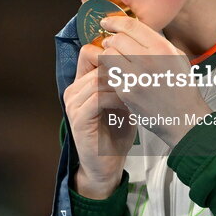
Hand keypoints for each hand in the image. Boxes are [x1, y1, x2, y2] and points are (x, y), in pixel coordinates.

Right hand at [62, 42, 136, 198]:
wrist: (107, 165)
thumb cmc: (116, 133)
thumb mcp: (123, 100)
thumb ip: (124, 80)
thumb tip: (141, 57)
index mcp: (82, 83)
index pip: (89, 52)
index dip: (110, 51)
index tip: (134, 60)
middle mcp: (73, 90)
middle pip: (94, 61)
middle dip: (120, 66)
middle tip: (140, 74)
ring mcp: (73, 104)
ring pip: (97, 78)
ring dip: (121, 82)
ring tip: (138, 89)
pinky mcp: (79, 118)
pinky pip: (97, 98)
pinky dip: (117, 97)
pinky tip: (130, 103)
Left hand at [98, 15, 212, 146]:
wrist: (184, 118)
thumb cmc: (182, 87)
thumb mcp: (177, 57)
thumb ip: (157, 42)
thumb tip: (135, 31)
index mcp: (163, 48)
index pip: (132, 25)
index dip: (115, 21)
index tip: (107, 21)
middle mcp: (149, 60)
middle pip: (117, 39)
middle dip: (110, 39)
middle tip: (110, 43)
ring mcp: (136, 77)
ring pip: (108, 55)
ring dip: (107, 55)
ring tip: (111, 58)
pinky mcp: (127, 92)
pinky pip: (110, 74)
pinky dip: (109, 72)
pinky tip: (115, 74)